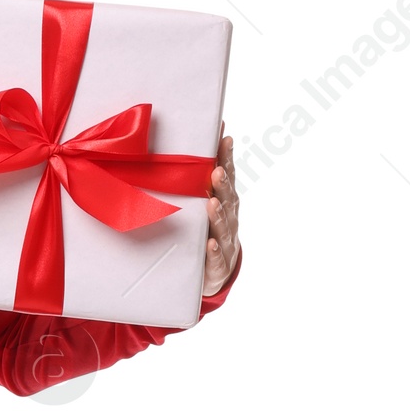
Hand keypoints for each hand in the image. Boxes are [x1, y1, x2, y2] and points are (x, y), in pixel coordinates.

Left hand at [203, 132, 239, 296]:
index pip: (227, 176)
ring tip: (213, 203)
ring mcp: (225, 241)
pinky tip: (210, 244)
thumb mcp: (200, 206)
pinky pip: (216, 257)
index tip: (225, 139)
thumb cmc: (206, 231)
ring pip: (223, 226)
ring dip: (218, 215)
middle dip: (224, 185)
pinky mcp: (218, 264)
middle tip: (217, 171)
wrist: (216, 271)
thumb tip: (180, 154)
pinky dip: (214, 250)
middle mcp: (229, 218)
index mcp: (225, 202)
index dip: (227, 158)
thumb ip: (195, 184)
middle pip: (228, 199)